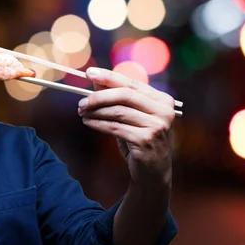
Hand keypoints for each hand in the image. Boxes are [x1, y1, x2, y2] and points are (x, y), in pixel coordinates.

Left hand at [77, 67, 174, 183]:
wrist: (153, 172)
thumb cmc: (140, 140)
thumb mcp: (132, 117)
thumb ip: (119, 99)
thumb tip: (96, 81)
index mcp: (162, 100)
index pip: (132, 83)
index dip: (109, 77)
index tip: (89, 72)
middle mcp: (163, 111)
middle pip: (124, 95)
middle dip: (99, 96)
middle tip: (81, 101)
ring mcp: (156, 126)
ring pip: (118, 112)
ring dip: (96, 111)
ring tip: (82, 112)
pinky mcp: (145, 139)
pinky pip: (115, 127)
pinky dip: (98, 124)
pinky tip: (88, 122)